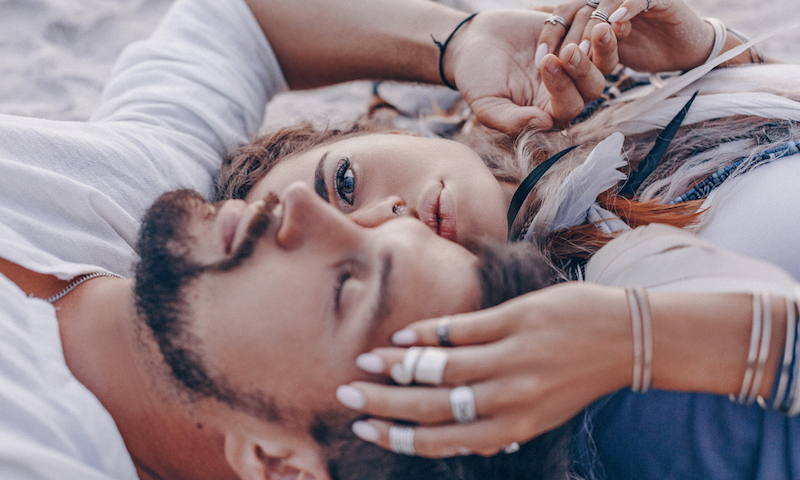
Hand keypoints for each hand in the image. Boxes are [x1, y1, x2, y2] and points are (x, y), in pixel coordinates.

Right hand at [335, 282, 631, 457]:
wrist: (628, 337)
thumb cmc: (579, 377)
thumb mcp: (541, 415)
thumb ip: (499, 425)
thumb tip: (457, 434)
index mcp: (513, 428)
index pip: (440, 438)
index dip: (396, 437)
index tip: (366, 427)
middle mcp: (508, 399)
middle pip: (430, 406)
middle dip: (382, 402)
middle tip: (349, 393)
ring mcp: (511, 358)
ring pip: (439, 367)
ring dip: (396, 365)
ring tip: (367, 360)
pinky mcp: (515, 321)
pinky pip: (460, 331)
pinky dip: (427, 334)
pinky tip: (403, 336)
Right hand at [446, 10, 607, 133]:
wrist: (472, 43)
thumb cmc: (476, 79)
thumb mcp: (487, 105)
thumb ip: (511, 120)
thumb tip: (544, 124)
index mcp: (547, 112)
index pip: (569, 108)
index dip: (564, 89)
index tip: (545, 64)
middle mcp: (566, 91)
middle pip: (593, 87)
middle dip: (583, 69)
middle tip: (567, 50)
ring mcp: (574, 64)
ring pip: (604, 62)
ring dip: (603, 48)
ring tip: (596, 29)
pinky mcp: (576, 37)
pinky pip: (599, 35)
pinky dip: (603, 28)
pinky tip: (602, 18)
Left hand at [537, 0, 713, 73]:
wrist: (683, 49)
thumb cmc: (640, 46)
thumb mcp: (602, 50)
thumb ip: (576, 44)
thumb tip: (539, 45)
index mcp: (594, 6)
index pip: (564, 13)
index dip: (550, 33)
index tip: (540, 59)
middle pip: (581, 8)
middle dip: (570, 35)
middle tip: (562, 60)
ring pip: (605, 4)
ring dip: (594, 27)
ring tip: (586, 50)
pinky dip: (626, 7)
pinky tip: (615, 23)